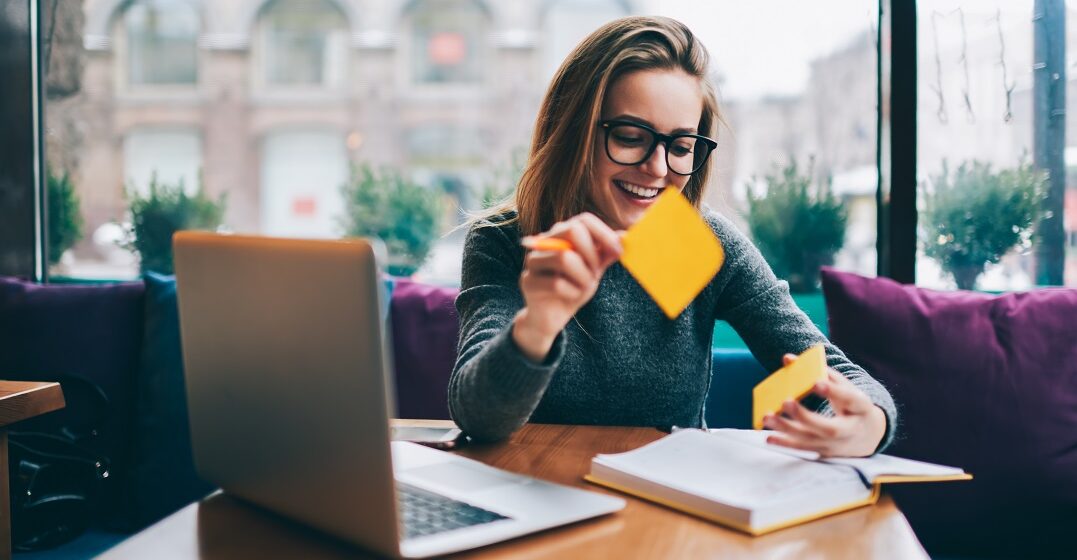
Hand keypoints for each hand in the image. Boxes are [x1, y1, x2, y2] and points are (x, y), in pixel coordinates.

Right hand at [512, 213, 622, 361]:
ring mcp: (533, 260)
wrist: (551, 317)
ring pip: (565, 258)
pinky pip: (557, 283)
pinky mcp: (528, 281)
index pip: (584, 220)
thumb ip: (605, 254)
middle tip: (595, 272)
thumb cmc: (572, 289)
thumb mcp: (594, 271)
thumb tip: (623, 235)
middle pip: (572, 230)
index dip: (604, 233)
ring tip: (583, 287)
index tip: (618, 251)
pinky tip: (570, 297)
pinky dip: (572, 293)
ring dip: (583, 277)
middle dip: (591, 254)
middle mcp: (544, 242)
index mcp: (562, 235)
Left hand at [762, 354, 886, 457]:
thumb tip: (788, 359)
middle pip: (829, 428)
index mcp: (860, 407)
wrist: (868, 434)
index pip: (849, 399)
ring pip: (811, 440)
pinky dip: (785, 443)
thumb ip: (819, 371)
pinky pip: (804, 449)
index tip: (816, 383)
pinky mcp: (825, 452)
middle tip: (786, 402)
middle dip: (805, 416)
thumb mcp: (843, 385)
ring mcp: (837, 445)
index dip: (834, 392)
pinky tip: (769, 438)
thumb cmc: (850, 404)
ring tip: (768, 417)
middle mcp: (850, 430)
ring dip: (787, 430)